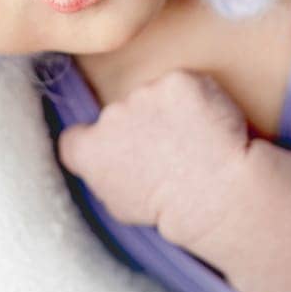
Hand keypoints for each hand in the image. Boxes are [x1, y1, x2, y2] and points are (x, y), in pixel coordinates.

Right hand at [56, 68, 254, 250]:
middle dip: (140, 125)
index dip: (98, 142)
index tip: (121, 152)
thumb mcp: (120, 208)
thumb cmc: (169, 210)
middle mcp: (110, 115)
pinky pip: (184, 86)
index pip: (77, 136)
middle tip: (169, 151)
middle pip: (120, 113)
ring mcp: (144, 93)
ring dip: (169, 111)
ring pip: (153, 96)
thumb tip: (106, 164)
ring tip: (193, 142)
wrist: (213, 195)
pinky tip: (208, 126)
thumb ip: (104, 177)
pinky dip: (196, 100)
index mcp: (89, 150)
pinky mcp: (178, 81)